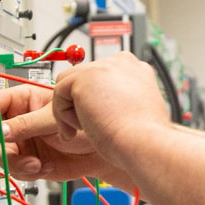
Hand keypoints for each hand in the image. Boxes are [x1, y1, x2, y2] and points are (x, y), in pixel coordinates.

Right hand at [0, 82, 109, 180]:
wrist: (99, 151)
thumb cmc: (84, 123)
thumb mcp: (54, 118)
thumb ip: (27, 124)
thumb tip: (0, 130)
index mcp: (22, 100)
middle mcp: (18, 122)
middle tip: (8, 152)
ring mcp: (22, 143)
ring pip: (0, 155)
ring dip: (15, 163)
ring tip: (35, 163)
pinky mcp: (27, 161)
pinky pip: (14, 170)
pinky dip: (27, 172)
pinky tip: (45, 166)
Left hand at [51, 52, 169, 163]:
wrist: (145, 142)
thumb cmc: (144, 137)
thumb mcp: (137, 114)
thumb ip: (121, 102)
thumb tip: (102, 108)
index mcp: (138, 70)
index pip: (105, 76)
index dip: (96, 99)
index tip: (97, 120)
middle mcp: (122, 63)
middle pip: (85, 78)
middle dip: (80, 104)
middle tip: (84, 129)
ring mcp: (104, 66)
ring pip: (69, 84)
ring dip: (70, 110)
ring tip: (82, 131)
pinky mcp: (85, 76)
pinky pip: (59, 92)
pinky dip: (63, 115)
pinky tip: (80, 129)